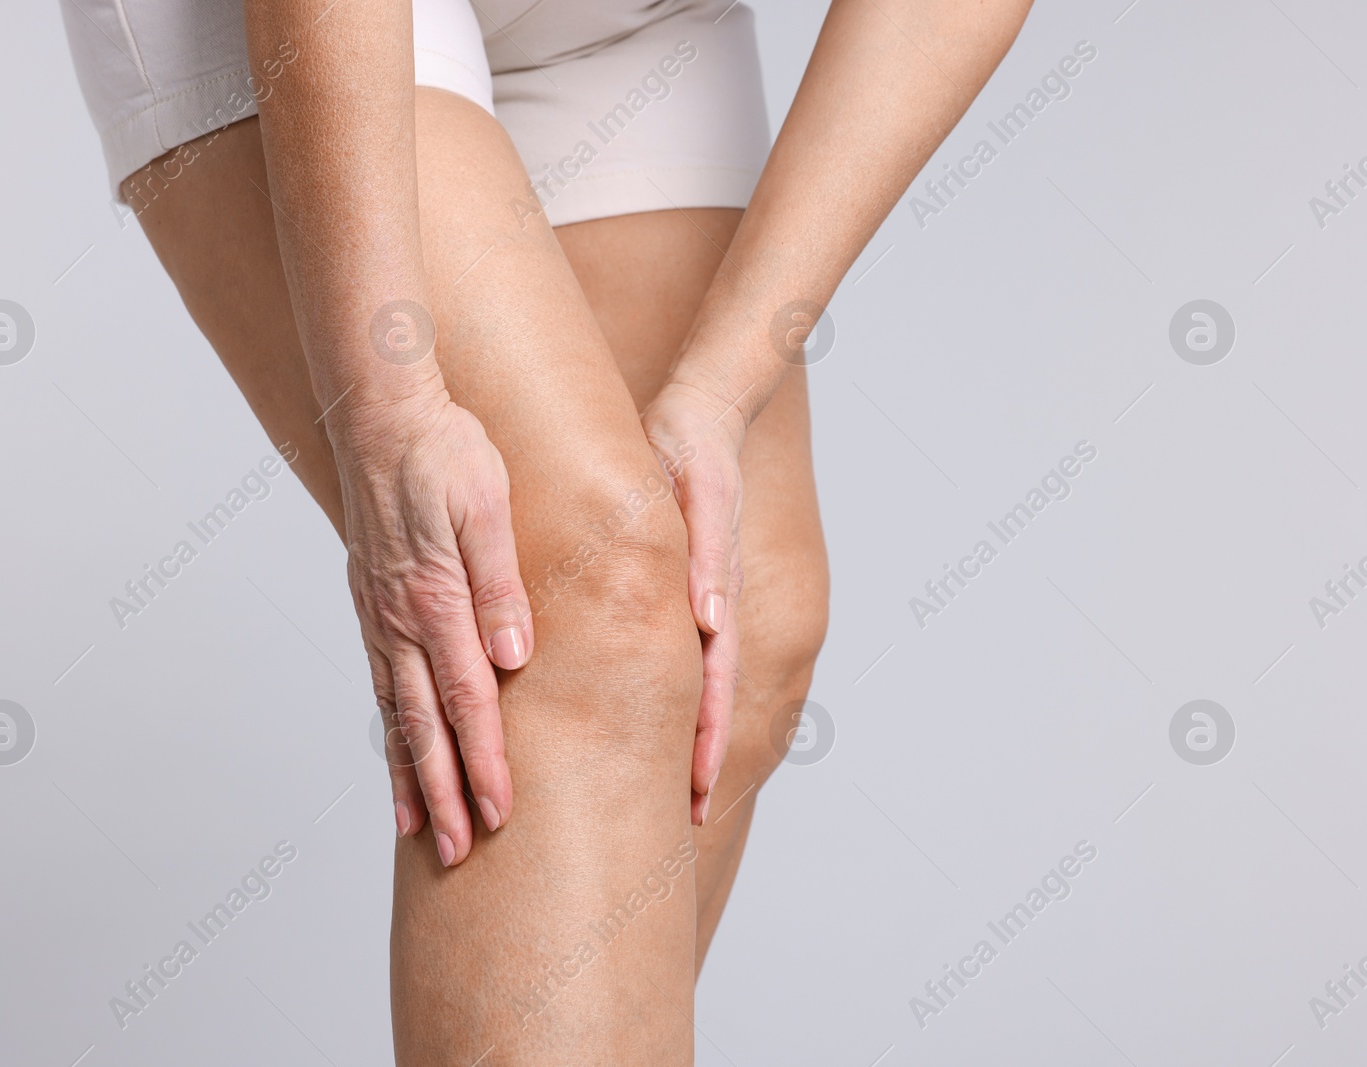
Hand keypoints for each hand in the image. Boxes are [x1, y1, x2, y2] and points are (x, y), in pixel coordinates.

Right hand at [334, 389, 533, 866]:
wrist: (380, 409)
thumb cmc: (445, 448)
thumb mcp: (487, 504)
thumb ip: (501, 581)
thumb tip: (515, 656)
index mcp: (435, 597)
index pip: (468, 700)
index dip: (486, 761)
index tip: (503, 813)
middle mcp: (400, 619)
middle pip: (426, 724)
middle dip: (447, 793)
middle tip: (464, 851)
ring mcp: (379, 616)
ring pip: (396, 713)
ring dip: (411, 776)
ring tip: (424, 830)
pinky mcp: (371, 606)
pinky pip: (380, 684)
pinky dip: (388, 730)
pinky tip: (397, 755)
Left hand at [640, 380, 746, 825]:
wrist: (700, 414)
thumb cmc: (696, 451)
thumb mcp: (701, 497)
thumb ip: (708, 558)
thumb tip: (711, 623)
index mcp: (716, 596)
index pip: (713, 686)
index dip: (703, 744)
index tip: (694, 797)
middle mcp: (711, 608)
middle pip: (708, 700)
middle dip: (698, 760)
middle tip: (685, 819)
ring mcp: (700, 602)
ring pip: (694, 684)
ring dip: (686, 737)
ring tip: (671, 789)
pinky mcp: (685, 589)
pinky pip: (680, 654)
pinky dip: (673, 694)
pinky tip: (649, 716)